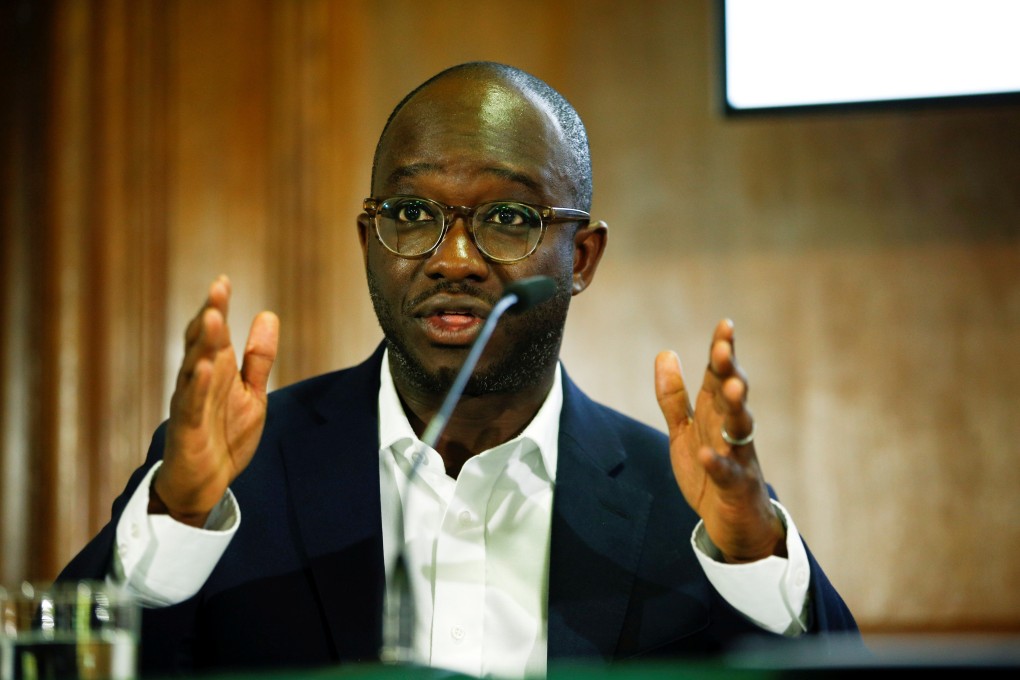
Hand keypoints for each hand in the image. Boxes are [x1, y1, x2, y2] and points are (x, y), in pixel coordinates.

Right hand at [151, 275, 279, 526]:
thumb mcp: (252, 392)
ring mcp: (190, 403)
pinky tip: (204, 367)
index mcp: (215, 370)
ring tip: (214, 317)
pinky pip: (192, 404)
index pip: (213, 333)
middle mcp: (199, 381)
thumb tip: (268, 314)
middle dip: (210, 316)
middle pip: (201, 343)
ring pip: (193, 367)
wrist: (205, 483)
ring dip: (203, 343)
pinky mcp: (188, 427)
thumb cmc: (224, 435)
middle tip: (218, 289)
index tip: (223, 280)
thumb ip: (259, 357)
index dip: (218, 307)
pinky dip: (198, 386)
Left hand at [654, 319, 785, 562]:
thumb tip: (665, 352)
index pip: (719, 376)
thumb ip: (673, 395)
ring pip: (740, 428)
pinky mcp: (734, 487)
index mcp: (717, 413)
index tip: (725, 324)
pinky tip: (705, 455)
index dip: (722, 351)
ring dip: (736, 408)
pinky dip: (717, 464)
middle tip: (724, 349)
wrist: (733, 522)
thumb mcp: (684, 430)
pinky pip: (727, 473)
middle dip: (730, 371)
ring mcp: (737, 457)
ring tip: (731, 388)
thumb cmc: (709, 469)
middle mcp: (731, 429)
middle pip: (732, 395)